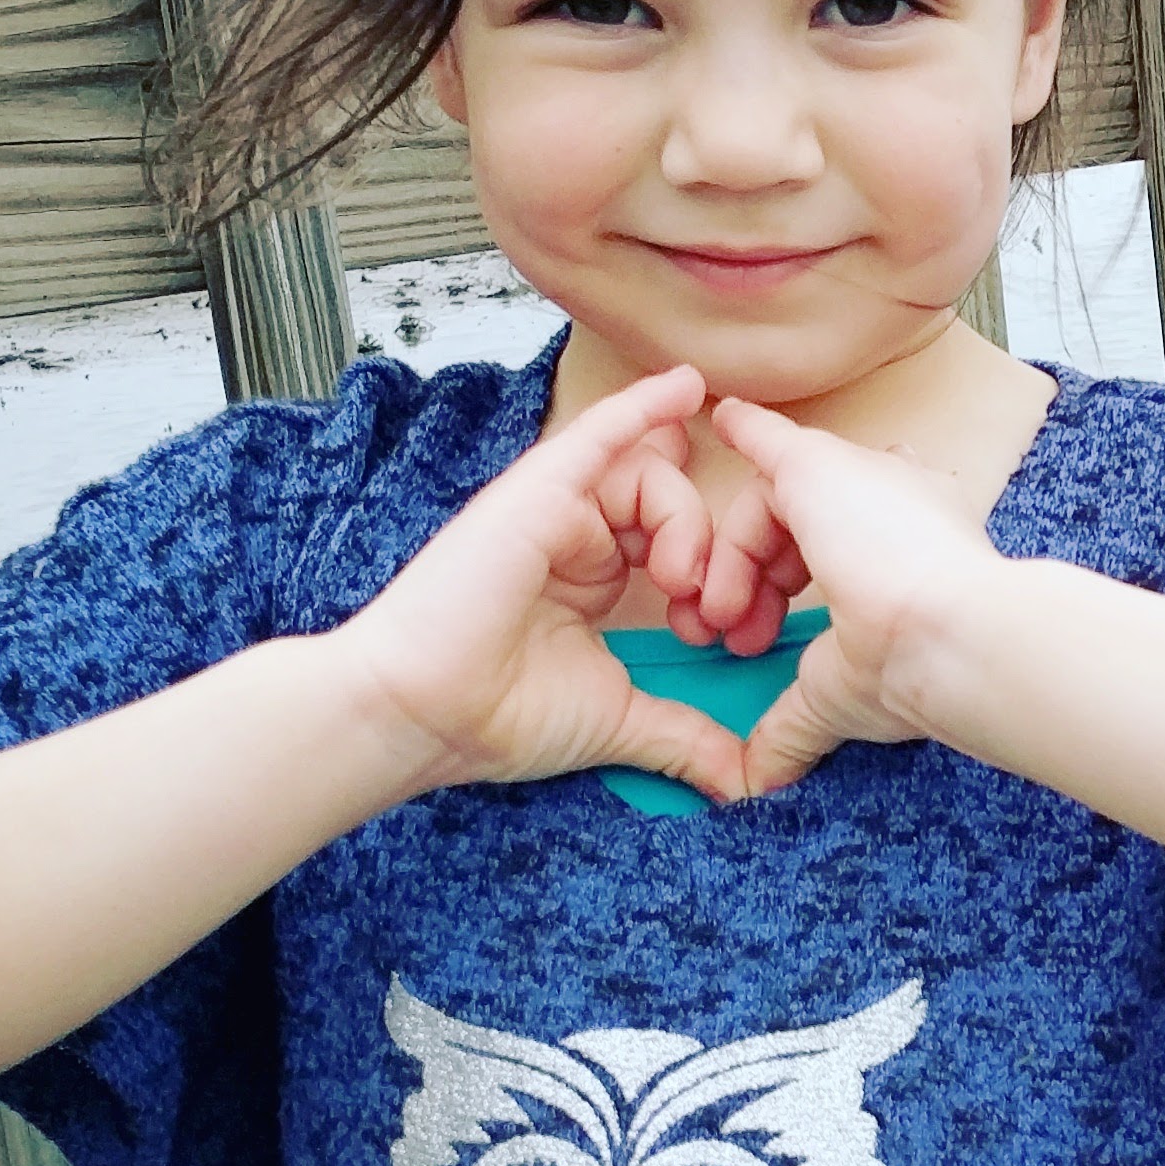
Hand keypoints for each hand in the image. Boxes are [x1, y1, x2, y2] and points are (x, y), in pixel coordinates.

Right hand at [328, 366, 753, 804]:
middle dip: (702, 547)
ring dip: (682, 518)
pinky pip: (600, 434)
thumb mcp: (617, 718)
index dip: (706, 569)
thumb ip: (682, 735)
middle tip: (705, 605)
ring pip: (648, 476)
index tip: (715, 627)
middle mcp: (573, 533)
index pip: (669, 539)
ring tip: (681, 575)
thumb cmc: (497, 713)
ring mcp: (553, 508)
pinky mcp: (537, 492)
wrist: (422, 713)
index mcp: (591, 576)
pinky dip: (644, 406)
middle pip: (667, 505)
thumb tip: (742, 780)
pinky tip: (689, 385)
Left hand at [698, 397, 1014, 794]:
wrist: (953, 635)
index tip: (770, 618)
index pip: (854, 541)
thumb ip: (792, 723)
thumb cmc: (918, 667)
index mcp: (918, 555)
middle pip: (809, 522)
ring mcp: (864, 478)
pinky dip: (744, 432)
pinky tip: (720, 420)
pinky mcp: (819, 463)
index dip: (802, 575)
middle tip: (736, 634)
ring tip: (727, 615)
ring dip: (740, 556)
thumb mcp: (840, 693)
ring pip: (780, 499)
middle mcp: (903, 505)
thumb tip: (754, 784)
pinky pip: (770, 436)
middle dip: (761, 579)